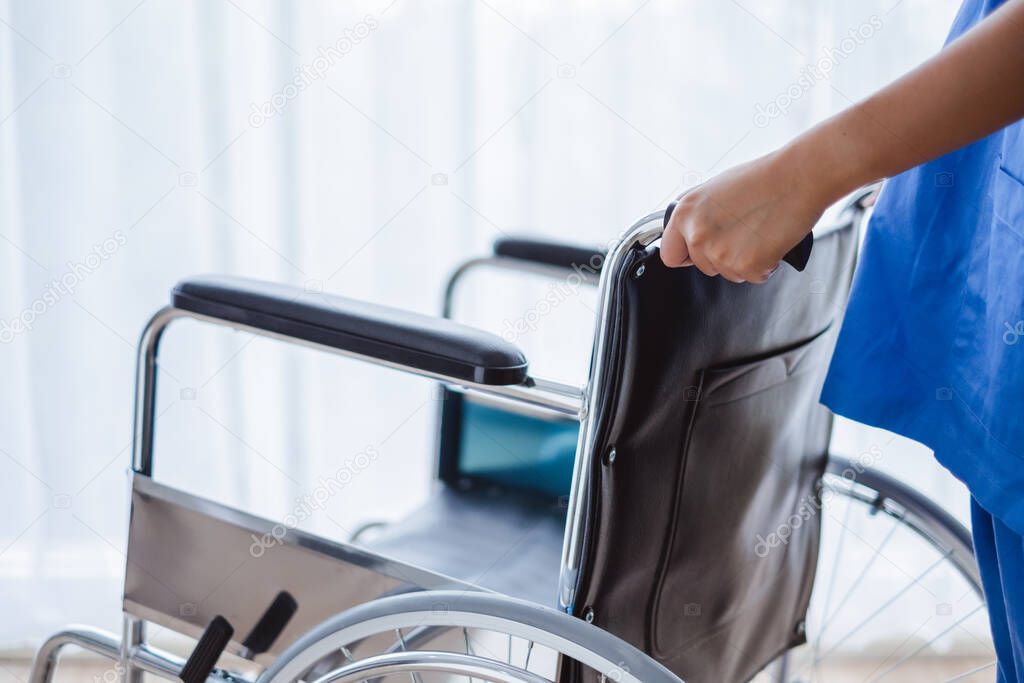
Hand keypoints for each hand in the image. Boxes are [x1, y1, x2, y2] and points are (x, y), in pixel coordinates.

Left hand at [661, 147, 831, 282]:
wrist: (799, 176)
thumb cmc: (763, 178)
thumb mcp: (713, 190)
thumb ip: (697, 216)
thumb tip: (686, 234)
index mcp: (684, 213)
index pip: (670, 255)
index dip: (688, 255)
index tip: (700, 252)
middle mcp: (697, 235)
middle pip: (704, 267)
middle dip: (723, 256)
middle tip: (744, 232)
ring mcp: (721, 253)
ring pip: (729, 274)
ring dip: (745, 261)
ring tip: (760, 231)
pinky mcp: (748, 265)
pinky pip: (754, 277)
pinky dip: (766, 264)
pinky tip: (772, 240)